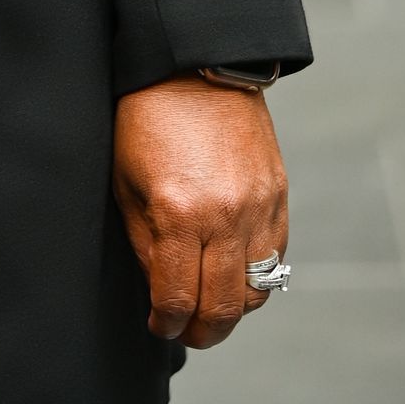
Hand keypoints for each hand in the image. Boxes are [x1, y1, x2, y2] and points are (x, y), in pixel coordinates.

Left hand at [113, 76, 288, 350]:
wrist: (195, 68)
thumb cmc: (146, 118)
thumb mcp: (125, 181)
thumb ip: (144, 242)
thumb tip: (157, 289)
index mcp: (178, 214)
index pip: (177, 297)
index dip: (166, 323)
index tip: (159, 326)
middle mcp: (225, 217)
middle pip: (222, 307)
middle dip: (202, 333)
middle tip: (187, 335)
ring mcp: (258, 209)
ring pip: (255, 291)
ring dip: (232, 311)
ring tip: (210, 309)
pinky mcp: (278, 197)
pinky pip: (275, 259)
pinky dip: (256, 279)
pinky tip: (232, 277)